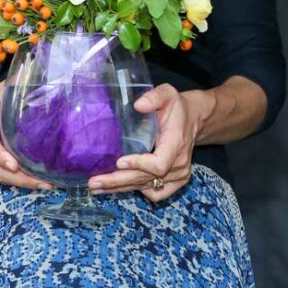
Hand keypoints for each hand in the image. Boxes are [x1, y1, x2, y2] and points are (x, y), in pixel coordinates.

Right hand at [0, 83, 49, 190]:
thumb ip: (7, 89)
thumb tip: (29, 79)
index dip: (1, 156)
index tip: (14, 165)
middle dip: (22, 179)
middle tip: (45, 183)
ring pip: (1, 176)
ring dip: (23, 183)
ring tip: (47, 185)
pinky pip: (1, 175)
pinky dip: (18, 181)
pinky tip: (36, 181)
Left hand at [88, 84, 207, 201]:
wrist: (193, 120)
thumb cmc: (176, 107)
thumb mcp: (168, 94)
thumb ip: (154, 97)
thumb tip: (138, 105)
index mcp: (177, 143)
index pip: (159, 163)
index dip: (139, 165)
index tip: (119, 162)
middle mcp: (179, 164)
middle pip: (147, 179)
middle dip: (118, 181)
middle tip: (94, 182)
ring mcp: (179, 176)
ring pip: (147, 187)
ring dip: (121, 188)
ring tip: (97, 187)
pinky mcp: (176, 182)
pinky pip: (156, 193)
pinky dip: (137, 191)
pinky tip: (118, 187)